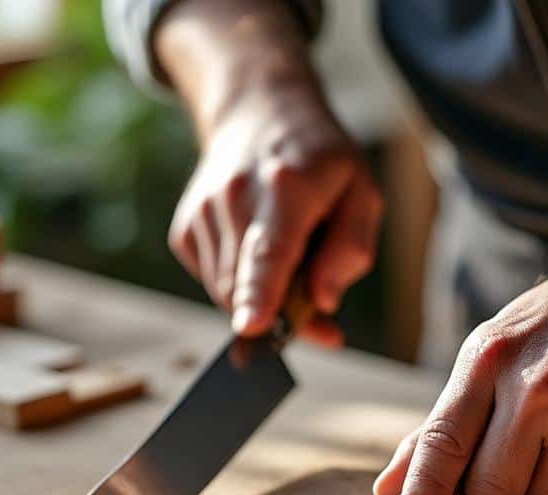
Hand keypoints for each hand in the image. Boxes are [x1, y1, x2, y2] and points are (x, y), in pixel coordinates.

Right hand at [167, 84, 381, 344]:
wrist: (259, 114)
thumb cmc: (320, 161)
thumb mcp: (362, 193)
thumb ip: (350, 249)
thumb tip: (322, 303)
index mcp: (288, 187)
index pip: (269, 250)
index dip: (260, 292)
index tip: (251, 326)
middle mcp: (235, 196)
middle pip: (246, 285)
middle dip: (278, 316)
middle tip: (314, 309)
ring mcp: (203, 212)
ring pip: (226, 293)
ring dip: (259, 299)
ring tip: (286, 257)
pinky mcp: (184, 228)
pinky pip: (212, 283)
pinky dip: (238, 283)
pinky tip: (253, 248)